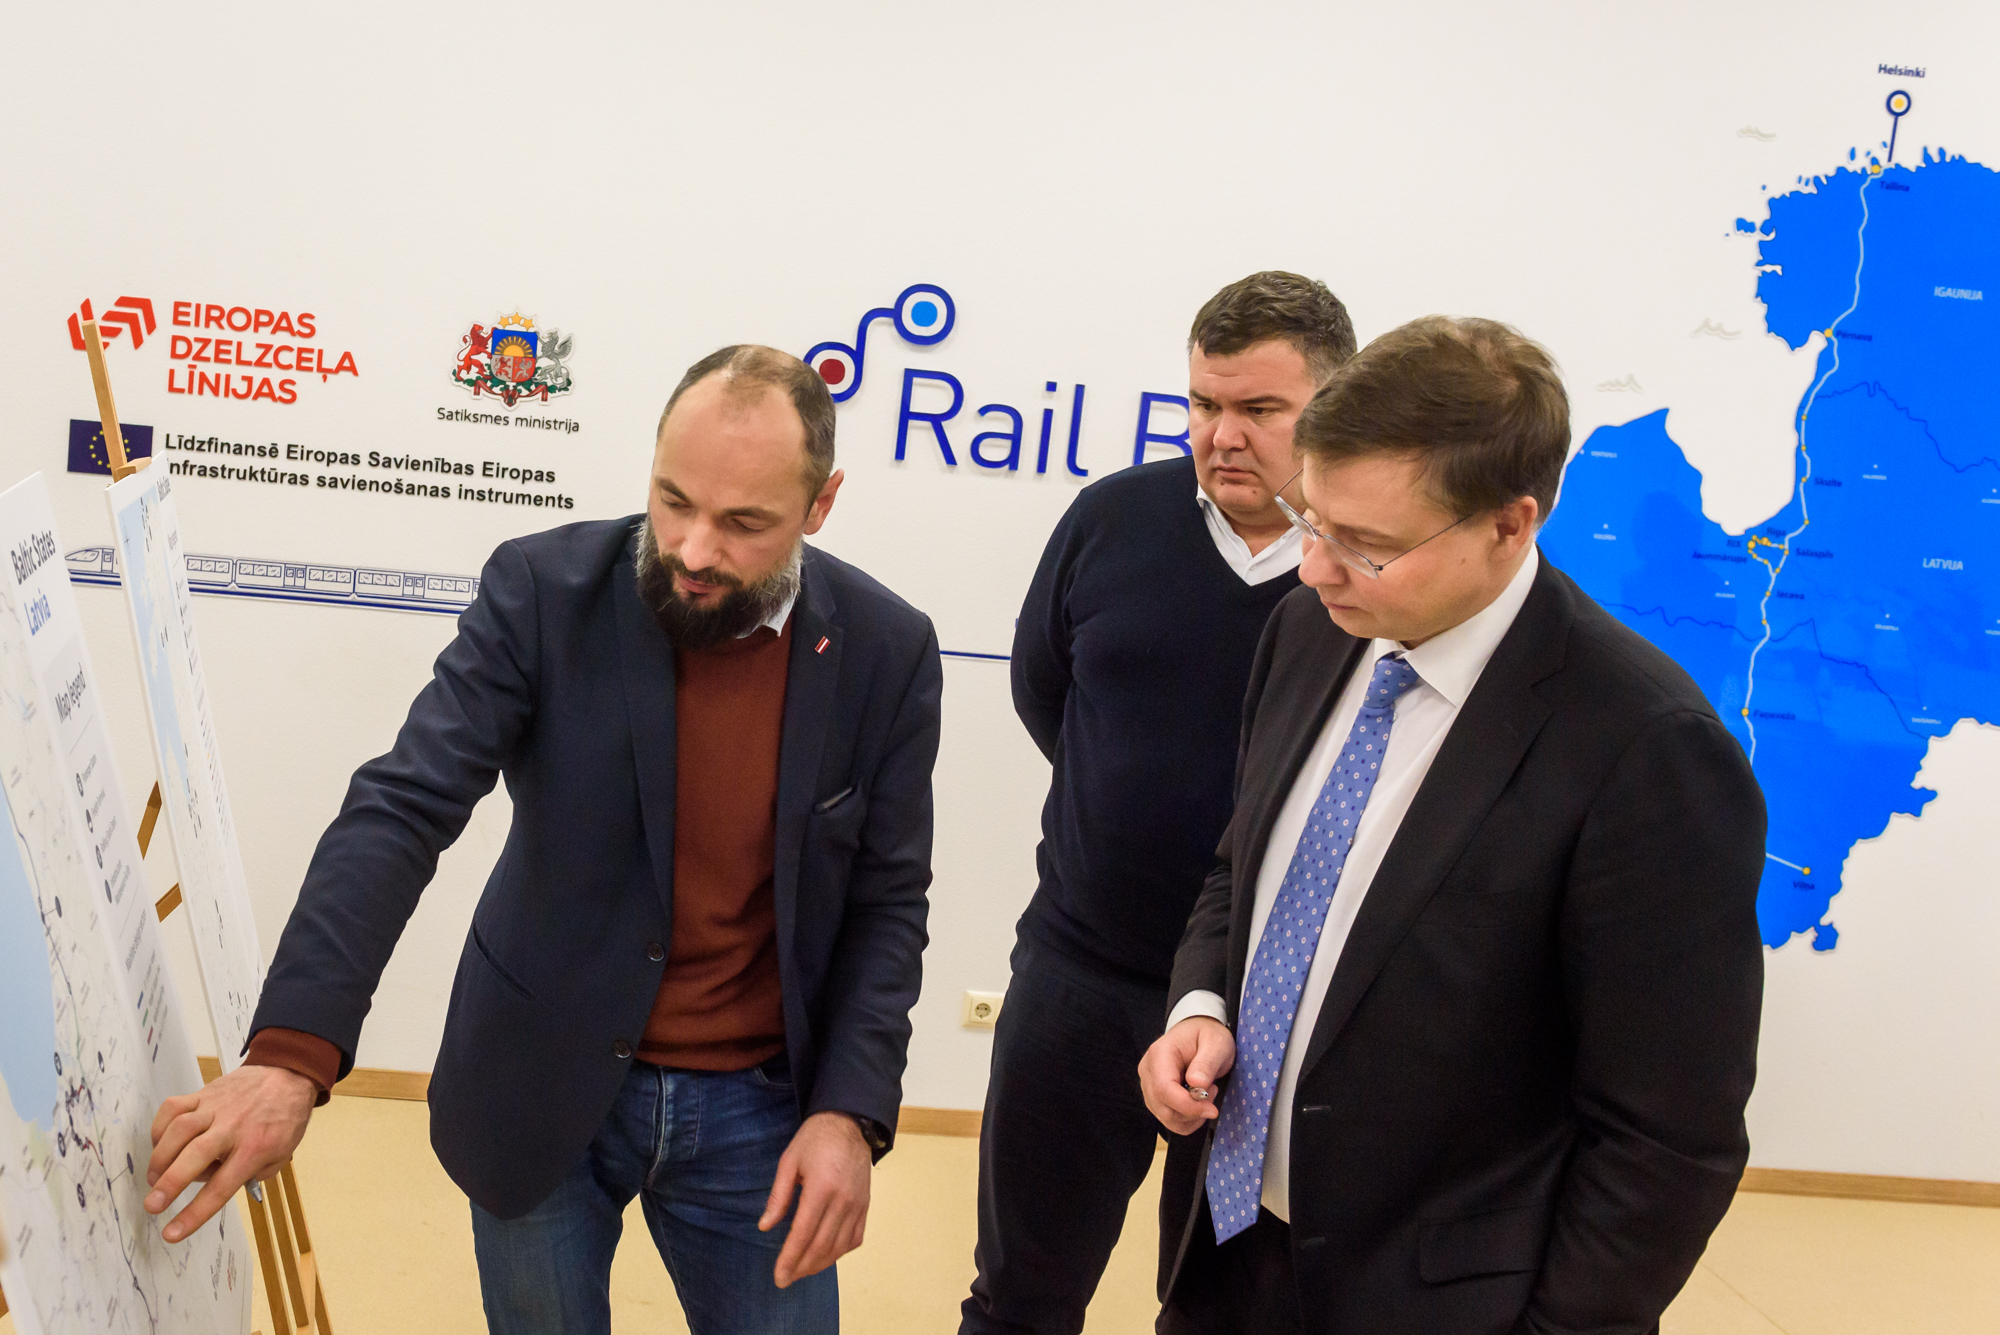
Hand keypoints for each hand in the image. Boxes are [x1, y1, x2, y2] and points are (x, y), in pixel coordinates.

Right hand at [146, 1064, 317, 1241]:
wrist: (287, 1074)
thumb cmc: (283, 1119)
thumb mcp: (281, 1155)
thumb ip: (251, 1176)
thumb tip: (214, 1191)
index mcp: (255, 1148)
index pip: (221, 1187)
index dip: (195, 1213)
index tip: (172, 1233)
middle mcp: (232, 1127)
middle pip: (195, 1156)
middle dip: (169, 1184)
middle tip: (152, 1205)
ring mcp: (215, 1108)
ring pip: (179, 1130)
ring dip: (160, 1158)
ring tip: (154, 1179)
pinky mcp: (202, 1093)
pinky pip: (172, 1108)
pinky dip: (159, 1128)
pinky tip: (159, 1145)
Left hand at [759, 1111, 871, 1287]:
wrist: (851, 1123)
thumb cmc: (815, 1139)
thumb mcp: (789, 1162)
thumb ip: (778, 1196)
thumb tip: (764, 1226)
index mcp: (821, 1187)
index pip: (803, 1233)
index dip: (790, 1258)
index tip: (779, 1276)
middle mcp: (843, 1200)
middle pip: (822, 1245)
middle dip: (802, 1267)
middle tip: (785, 1279)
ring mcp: (858, 1204)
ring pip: (840, 1246)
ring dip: (820, 1264)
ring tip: (802, 1271)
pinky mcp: (866, 1205)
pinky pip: (855, 1238)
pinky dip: (840, 1252)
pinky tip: (826, 1255)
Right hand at [1139, 1017, 1236, 1134]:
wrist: (1197, 1032)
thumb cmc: (1207, 1035)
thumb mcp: (1216, 1044)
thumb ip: (1207, 1063)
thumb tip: (1197, 1085)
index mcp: (1159, 1054)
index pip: (1164, 1089)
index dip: (1187, 1106)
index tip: (1212, 1109)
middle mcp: (1148, 1071)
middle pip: (1163, 1108)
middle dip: (1193, 1111)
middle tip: (1213, 1092)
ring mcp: (1148, 1085)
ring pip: (1166, 1118)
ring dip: (1192, 1116)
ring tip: (1206, 1093)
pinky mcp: (1155, 1097)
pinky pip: (1169, 1120)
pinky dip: (1188, 1121)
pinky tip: (1198, 1103)